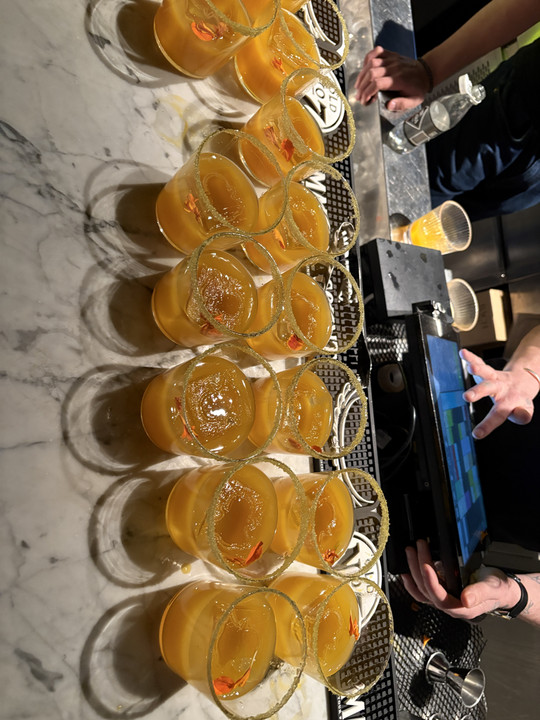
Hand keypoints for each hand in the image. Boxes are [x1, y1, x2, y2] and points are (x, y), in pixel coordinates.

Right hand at [354, 46, 429, 110]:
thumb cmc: (418, 88)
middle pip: (371, 73)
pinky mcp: (391, 55)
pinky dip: (368, 58)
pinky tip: (364, 67)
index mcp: (398, 80)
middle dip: (362, 85)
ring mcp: (392, 59)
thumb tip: (388, 106)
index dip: (367, 92)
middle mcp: (394, 68)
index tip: (364, 100)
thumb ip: (401, 104)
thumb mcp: (414, 101)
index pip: (377, 84)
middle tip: (359, 95)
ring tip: (358, 85)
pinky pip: (377, 52)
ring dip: (362, 74)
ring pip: (372, 62)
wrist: (426, 73)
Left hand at [402, 540, 519, 619]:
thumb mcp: (493, 588)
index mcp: (462, 608)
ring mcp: (444, 599)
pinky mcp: (441, 592)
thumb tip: (466, 600)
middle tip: (416, 548)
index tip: (425, 565)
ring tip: (410, 552)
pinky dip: (413, 580)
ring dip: (413, 570)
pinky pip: (422, 589)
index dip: (431, 582)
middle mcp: (450, 605)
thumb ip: (480, 593)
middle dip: (418, 568)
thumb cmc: (498, 590)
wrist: (501, 590)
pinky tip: (407, 569)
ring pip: (422, 589)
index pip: (440, 597)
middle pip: (427, 590)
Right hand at [460, 348, 535, 438]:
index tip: (476, 434)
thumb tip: (518, 414)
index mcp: (508, 402)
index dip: (487, 425)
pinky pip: (480, 362)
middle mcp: (501, 388)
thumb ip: (523, 415)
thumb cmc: (519, 400)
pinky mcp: (488, 370)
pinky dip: (471, 357)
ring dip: (478, 369)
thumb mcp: (525, 410)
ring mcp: (495, 378)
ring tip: (471, 367)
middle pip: (490, 389)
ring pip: (486, 372)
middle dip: (479, 392)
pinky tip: (463, 352)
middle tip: (467, 397)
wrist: (523, 380)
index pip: (497, 415)